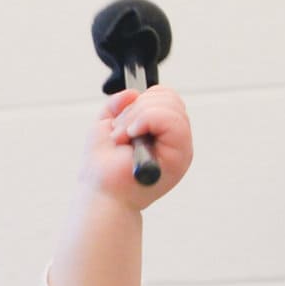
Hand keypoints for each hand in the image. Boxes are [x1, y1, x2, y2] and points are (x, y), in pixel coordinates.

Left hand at [86, 85, 192, 208]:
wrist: (102, 193)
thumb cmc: (103, 168)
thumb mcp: (106, 125)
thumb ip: (119, 105)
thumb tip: (133, 92)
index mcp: (164, 131)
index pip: (166, 97)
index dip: (142, 101)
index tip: (123, 123)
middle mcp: (177, 139)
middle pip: (169, 97)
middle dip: (136, 109)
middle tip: (122, 134)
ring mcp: (182, 149)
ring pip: (169, 106)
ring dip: (137, 117)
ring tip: (125, 139)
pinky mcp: (181, 157)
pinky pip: (171, 120)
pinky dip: (146, 120)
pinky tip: (133, 136)